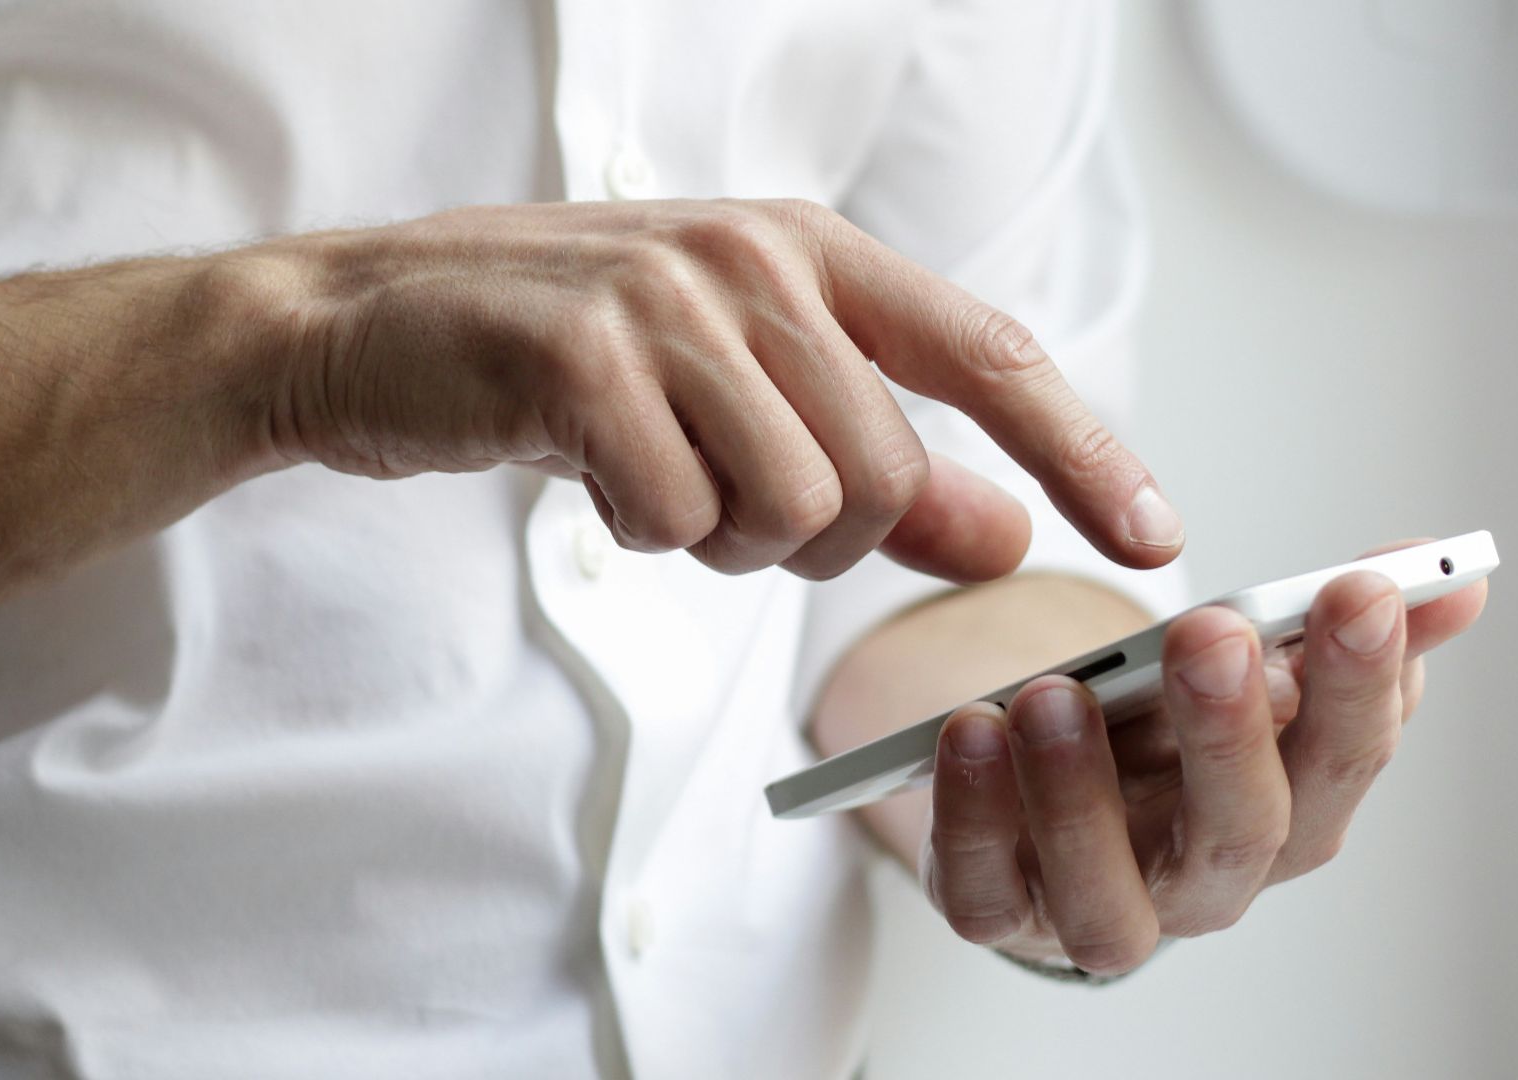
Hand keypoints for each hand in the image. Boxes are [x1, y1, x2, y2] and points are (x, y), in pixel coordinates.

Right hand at [262, 199, 1183, 580]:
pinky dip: (640, 534)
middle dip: (811, 537)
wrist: (364, 324)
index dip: (1083, 450)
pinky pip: (677, 519)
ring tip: (648, 478)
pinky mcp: (582, 358)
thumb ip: (876, 461)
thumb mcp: (731, 393)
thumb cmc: (557, 359)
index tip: (1154, 536)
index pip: (989, 354)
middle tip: (717, 503)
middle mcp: (753, 258)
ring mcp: (667, 300)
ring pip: (791, 506)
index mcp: (806, 250)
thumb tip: (1005, 534)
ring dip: (719, 539)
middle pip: (881, 474)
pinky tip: (586, 473)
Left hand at [920, 543, 1488, 972]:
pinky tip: (969, 732)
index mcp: (1285, 814)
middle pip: (1240, 833)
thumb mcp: (1237, 673)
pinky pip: (982, 892)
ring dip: (1080, 793)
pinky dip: (972, 817)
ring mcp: (1097, 908)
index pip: (1343, 760)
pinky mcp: (998, 913)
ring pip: (1107, 893)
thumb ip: (1327, 629)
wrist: (1037, 796)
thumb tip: (1451, 575)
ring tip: (1054, 694)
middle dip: (1230, 732)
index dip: (1359, 682)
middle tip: (1211, 634)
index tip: (1357, 590)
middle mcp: (1203, 881)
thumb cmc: (1153, 739)